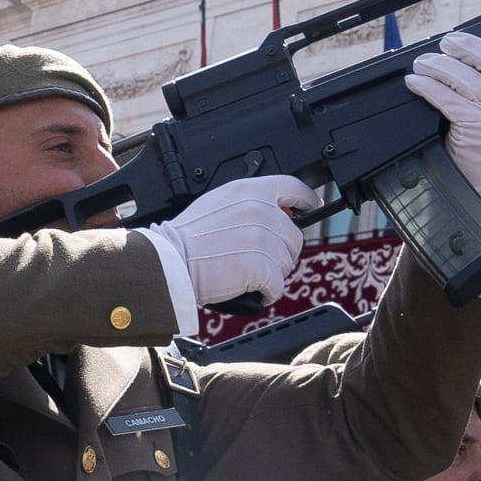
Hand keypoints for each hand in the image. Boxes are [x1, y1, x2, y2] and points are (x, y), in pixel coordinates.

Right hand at [153, 176, 314, 310]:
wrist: (170, 261)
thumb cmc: (186, 238)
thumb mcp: (217, 204)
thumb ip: (247, 205)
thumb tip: (269, 217)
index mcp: (249, 190)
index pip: (292, 188)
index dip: (306, 199)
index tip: (311, 206)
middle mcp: (260, 210)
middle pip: (294, 237)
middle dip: (281, 253)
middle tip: (257, 261)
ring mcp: (263, 238)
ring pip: (287, 263)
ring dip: (271, 274)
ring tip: (244, 274)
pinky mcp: (262, 266)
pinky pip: (278, 286)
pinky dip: (266, 293)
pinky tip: (248, 289)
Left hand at [404, 27, 480, 198]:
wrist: (473, 181)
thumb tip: (462, 47)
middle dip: (467, 46)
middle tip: (447, 43)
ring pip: (465, 77)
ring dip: (437, 66)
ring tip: (423, 64)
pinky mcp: (480, 128)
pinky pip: (447, 97)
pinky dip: (427, 86)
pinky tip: (416, 83)